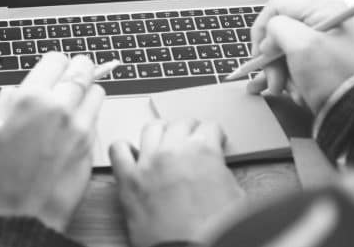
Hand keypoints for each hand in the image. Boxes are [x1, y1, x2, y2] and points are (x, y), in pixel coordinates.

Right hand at [0, 53, 104, 231]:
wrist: (22, 213)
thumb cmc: (3, 176)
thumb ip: (12, 99)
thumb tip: (26, 86)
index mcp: (29, 98)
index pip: (56, 59)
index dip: (55, 65)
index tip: (55, 71)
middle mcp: (57, 105)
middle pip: (82, 67)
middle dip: (77, 71)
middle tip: (72, 79)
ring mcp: (79, 123)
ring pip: (97, 89)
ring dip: (87, 93)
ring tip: (74, 106)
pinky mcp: (92, 141)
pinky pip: (98, 114)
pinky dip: (90, 114)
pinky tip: (76, 127)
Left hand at [109, 120, 243, 246]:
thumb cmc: (213, 230)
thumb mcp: (235, 194)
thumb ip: (222, 170)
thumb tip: (215, 164)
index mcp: (203, 150)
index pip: (209, 126)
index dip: (214, 135)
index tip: (213, 141)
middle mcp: (173, 150)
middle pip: (181, 123)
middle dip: (190, 130)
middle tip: (191, 142)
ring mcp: (148, 163)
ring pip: (151, 128)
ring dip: (161, 132)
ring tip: (164, 143)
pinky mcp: (128, 179)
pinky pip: (118, 150)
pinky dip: (124, 149)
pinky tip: (133, 155)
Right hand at [247, 0, 353, 112]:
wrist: (353, 112)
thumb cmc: (333, 77)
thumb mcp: (301, 44)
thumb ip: (276, 28)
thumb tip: (268, 38)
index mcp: (323, 9)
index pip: (276, 8)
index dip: (262, 30)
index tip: (259, 53)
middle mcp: (323, 23)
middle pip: (278, 32)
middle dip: (271, 59)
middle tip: (274, 78)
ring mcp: (320, 44)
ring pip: (282, 52)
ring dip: (278, 73)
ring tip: (283, 89)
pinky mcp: (318, 62)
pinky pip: (291, 64)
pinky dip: (284, 78)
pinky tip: (280, 89)